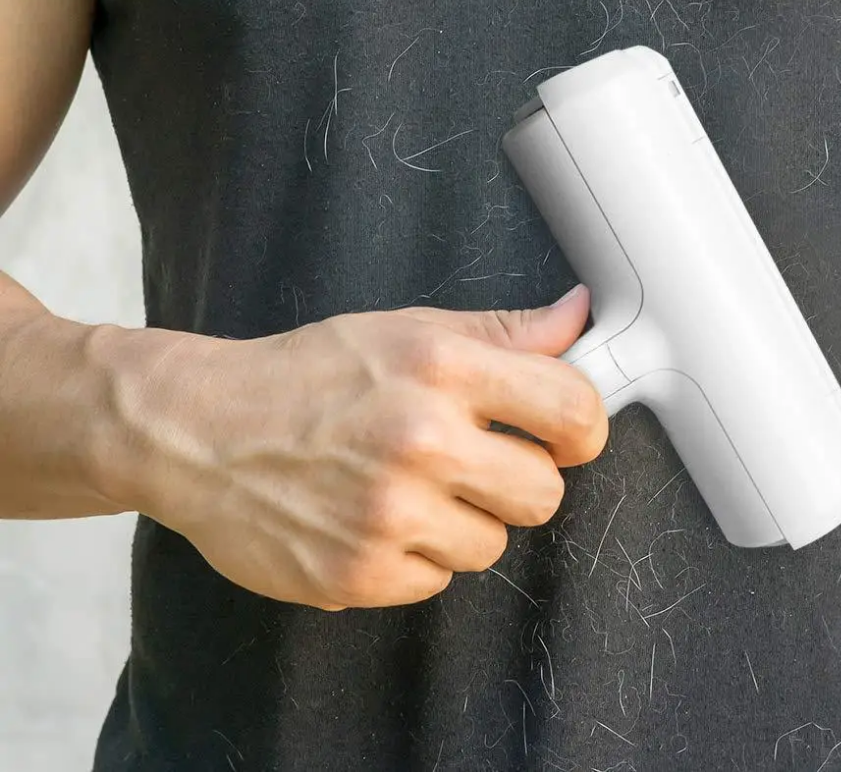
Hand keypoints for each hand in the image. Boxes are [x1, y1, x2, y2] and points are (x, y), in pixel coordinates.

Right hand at [127, 285, 606, 609]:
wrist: (200, 429)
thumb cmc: (305, 375)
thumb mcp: (405, 330)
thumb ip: (502, 332)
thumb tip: (577, 316)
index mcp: (442, 368)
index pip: (574, 410)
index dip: (581, 427)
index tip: (565, 434)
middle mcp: (421, 440)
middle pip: (544, 494)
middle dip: (516, 481)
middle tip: (471, 462)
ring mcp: (389, 513)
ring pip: (491, 545)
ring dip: (461, 522)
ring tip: (406, 487)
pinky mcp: (359, 574)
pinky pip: (436, 581)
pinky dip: (413, 557)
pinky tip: (372, 519)